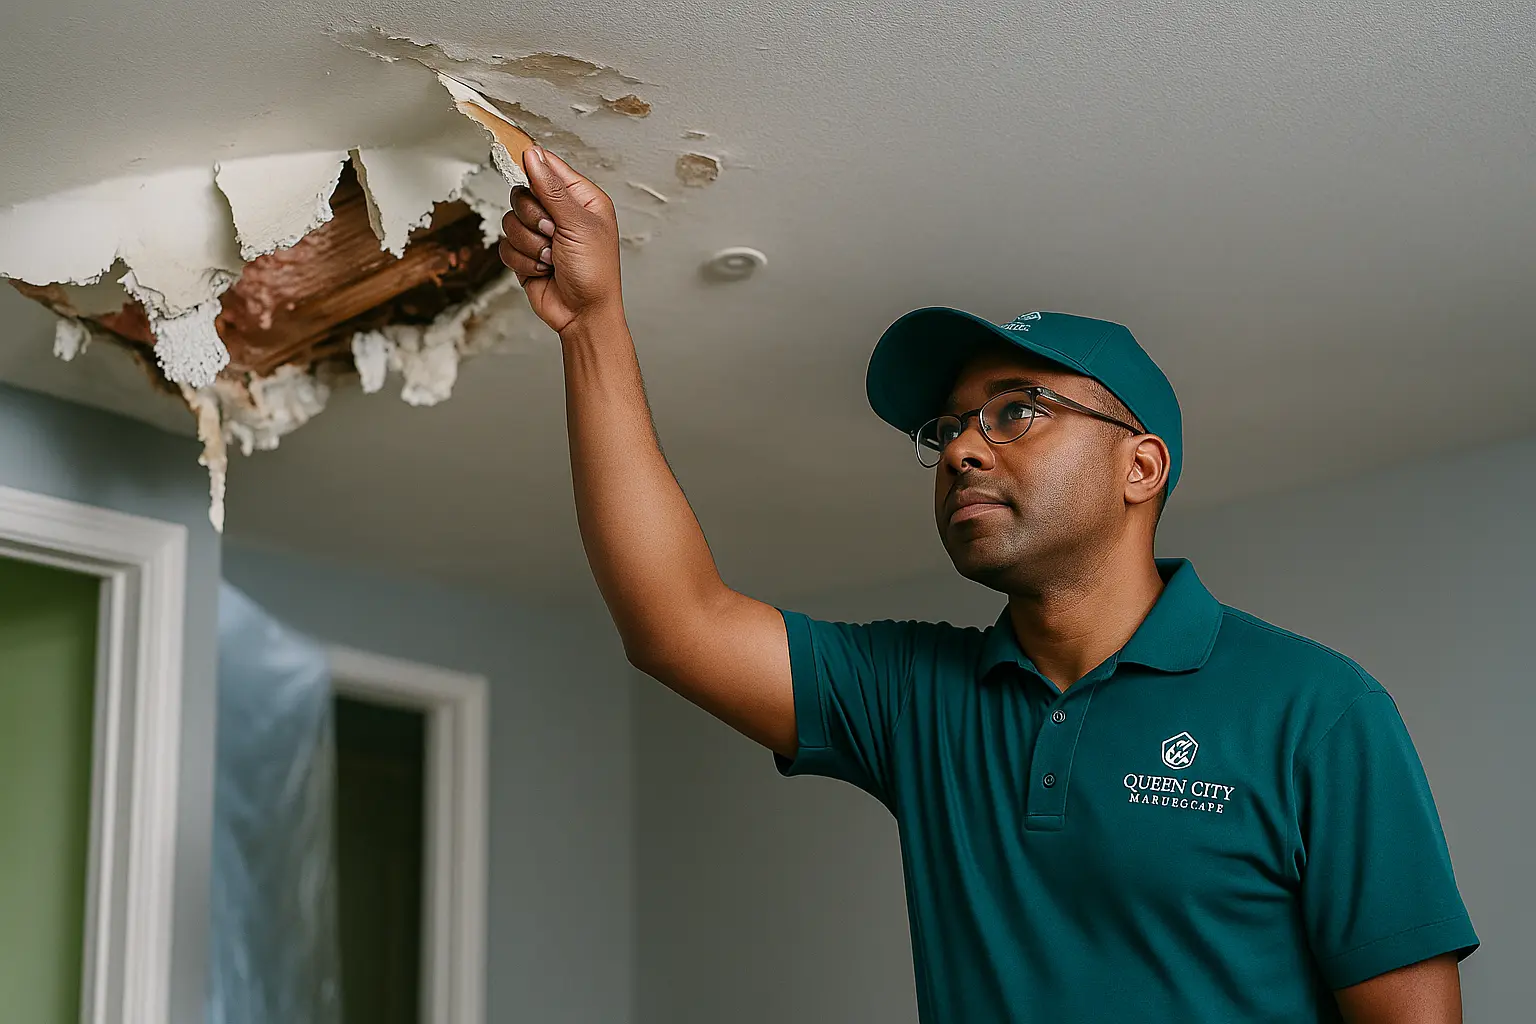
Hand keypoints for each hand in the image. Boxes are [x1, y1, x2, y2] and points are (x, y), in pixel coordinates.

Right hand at [499, 148, 624, 336]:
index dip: (531, 167)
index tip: (521, 170)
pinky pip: (505, 246)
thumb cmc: (595, 273)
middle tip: (553, 234)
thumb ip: (552, 189)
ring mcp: (541, 234)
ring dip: (530, 245)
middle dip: (534, 220)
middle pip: (522, 194)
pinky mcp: (526, 254)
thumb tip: (533, 156)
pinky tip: (543, 270)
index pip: (547, 167)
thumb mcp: (578, 225)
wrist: (583, 314)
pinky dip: (522, 261)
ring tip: (552, 258)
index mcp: (581, 198)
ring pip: (510, 222)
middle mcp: (560, 212)